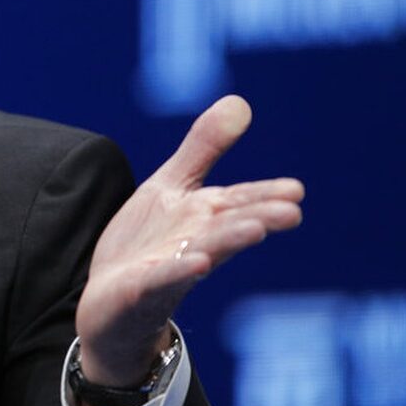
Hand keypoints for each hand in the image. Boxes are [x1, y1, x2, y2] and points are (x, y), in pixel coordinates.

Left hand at [75, 96, 303, 387]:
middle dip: (256, 219)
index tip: (296, 191)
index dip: (264, 197)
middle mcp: (193, 245)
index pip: (238, 203)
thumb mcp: (170, 187)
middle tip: (292, 212)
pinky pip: (160, 281)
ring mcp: (168, 271)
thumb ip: (203, 150)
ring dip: (226, 242)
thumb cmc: (146, 244)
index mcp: (202, 219)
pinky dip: (178, 271)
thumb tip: (240, 102)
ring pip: (201, 254)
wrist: (108, 303)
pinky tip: (198, 262)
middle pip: (226, 229)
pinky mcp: (139, 291)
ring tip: (255, 229)